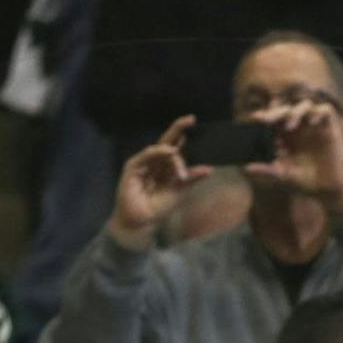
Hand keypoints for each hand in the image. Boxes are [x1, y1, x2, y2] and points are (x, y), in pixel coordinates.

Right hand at [109, 117, 213, 246]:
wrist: (142, 222)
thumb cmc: (158, 207)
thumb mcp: (179, 192)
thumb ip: (191, 179)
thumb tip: (209, 169)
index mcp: (167, 166)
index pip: (178, 148)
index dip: (186, 137)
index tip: (198, 125)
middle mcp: (156, 162)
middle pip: (168, 141)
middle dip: (178, 130)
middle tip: (191, 120)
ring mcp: (144, 163)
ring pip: (159, 149)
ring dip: (171, 150)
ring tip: (179, 151)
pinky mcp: (133, 168)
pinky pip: (146, 156)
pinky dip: (156, 152)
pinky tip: (167, 151)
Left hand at [248, 100, 342, 209]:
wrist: (326, 188)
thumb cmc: (303, 180)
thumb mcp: (283, 175)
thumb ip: (266, 170)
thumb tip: (246, 168)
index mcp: (284, 133)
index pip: (273, 117)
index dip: (264, 116)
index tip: (256, 120)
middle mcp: (299, 126)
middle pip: (286, 109)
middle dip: (276, 112)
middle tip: (266, 120)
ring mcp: (314, 125)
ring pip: (305, 106)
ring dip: (295, 112)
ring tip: (288, 126)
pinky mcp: (329, 127)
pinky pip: (326, 110)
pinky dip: (319, 112)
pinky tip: (312, 122)